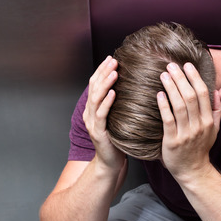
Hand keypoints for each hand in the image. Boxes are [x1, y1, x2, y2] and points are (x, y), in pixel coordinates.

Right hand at [83, 56, 125, 172]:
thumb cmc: (118, 140)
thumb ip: (119, 103)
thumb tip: (131, 85)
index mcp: (93, 108)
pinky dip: (106, 102)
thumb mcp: (118, 117)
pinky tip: (113, 93)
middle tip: (113, 60)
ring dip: (105, 84)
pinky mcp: (98, 132)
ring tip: (114, 72)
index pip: (95, 84)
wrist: (111, 162)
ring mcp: (91, 122)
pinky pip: (101, 114)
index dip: (102, 70)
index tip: (111, 58)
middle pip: (94, 87)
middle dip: (103, 72)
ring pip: (96, 98)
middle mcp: (89, 113)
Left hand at [157, 62, 220, 181]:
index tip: (187, 65)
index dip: (195, 77)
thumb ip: (217, 109)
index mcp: (208, 120)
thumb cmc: (201, 148)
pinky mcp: (172, 141)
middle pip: (190, 97)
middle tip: (171, 65)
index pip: (203, 94)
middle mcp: (198, 126)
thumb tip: (220, 90)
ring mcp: (186, 134)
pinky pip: (168, 120)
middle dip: (181, 79)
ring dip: (171, 88)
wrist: (192, 171)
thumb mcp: (214, 128)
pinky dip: (164, 106)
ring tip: (164, 75)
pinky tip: (159, 94)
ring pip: (179, 106)